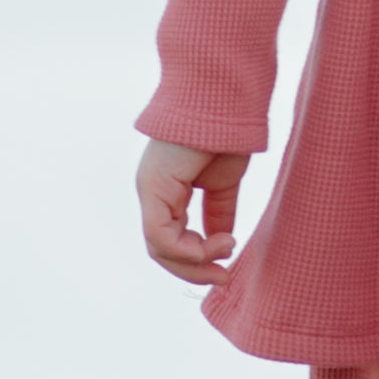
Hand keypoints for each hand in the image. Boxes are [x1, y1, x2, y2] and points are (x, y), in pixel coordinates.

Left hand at [137, 139, 249, 283]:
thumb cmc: (227, 133)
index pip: (172, 240)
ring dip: (194, 262)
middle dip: (194, 270)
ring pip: (159, 248)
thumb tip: (222, 242)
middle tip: (224, 276)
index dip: (197, 260)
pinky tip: (219, 242)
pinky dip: (189, 249)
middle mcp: (153, 193)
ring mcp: (150, 190)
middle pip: (162, 250)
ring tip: (226, 251)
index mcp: (168, 191)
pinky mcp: (153, 187)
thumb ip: (219, 213)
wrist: (225, 103)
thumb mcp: (224, 184)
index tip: (227, 264)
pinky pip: (161, 235)